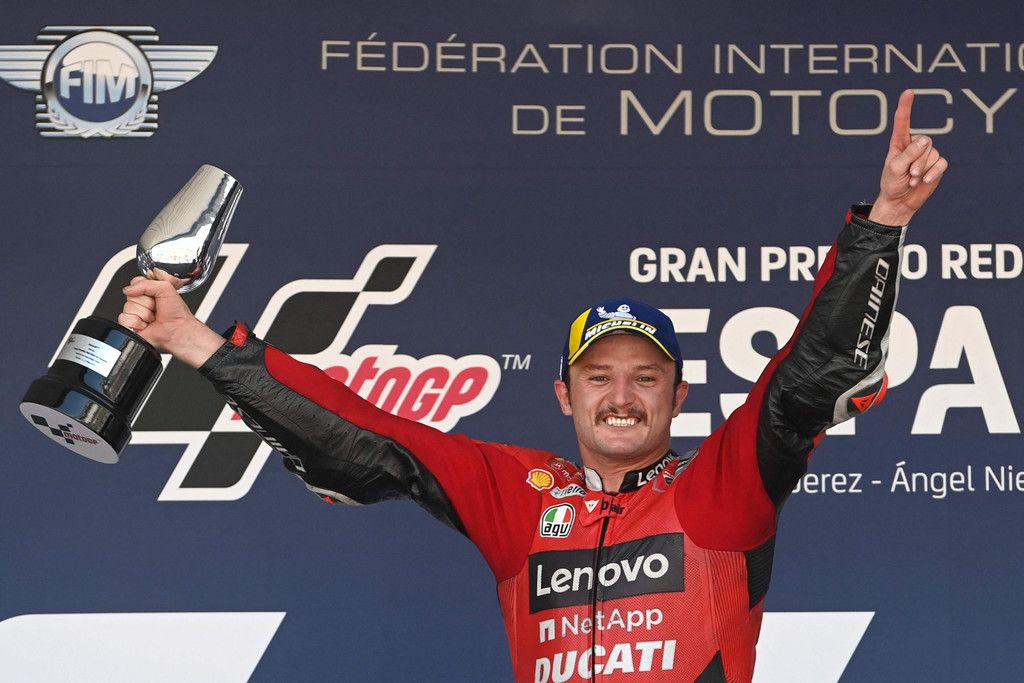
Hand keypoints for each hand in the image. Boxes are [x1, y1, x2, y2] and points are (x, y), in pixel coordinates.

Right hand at [120, 276, 223, 367]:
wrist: (177, 331)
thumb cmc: (177, 313)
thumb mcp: (166, 288)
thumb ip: (147, 283)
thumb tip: (129, 289)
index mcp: (149, 291)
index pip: (136, 282)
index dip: (146, 288)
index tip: (156, 294)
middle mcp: (141, 301)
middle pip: (131, 295)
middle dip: (147, 302)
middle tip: (156, 308)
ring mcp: (135, 313)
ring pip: (128, 307)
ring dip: (145, 314)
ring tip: (153, 317)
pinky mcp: (130, 324)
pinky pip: (125, 318)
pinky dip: (138, 322)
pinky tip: (146, 325)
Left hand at [869, 89, 948, 225]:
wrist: (900, 202)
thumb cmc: (892, 184)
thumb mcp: (894, 168)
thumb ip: (908, 154)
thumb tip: (926, 140)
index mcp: (899, 143)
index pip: (903, 122)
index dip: (906, 107)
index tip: (909, 92)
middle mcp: (914, 145)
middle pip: (925, 141)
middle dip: (917, 160)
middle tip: (908, 174)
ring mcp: (927, 155)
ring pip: (933, 153)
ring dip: (922, 169)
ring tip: (912, 179)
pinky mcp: (937, 165)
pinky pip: (941, 163)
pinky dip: (933, 173)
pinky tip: (925, 181)